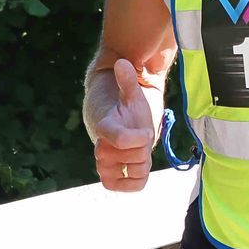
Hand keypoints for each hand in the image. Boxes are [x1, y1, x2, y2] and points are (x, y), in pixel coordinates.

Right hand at [94, 59, 156, 190]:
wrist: (116, 120)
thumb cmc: (125, 106)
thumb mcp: (132, 94)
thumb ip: (127, 81)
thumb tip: (123, 62)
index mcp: (106, 126)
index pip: (116, 138)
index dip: (136, 138)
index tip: (146, 132)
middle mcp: (102, 147)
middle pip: (124, 158)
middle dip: (140, 151)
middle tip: (143, 140)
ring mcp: (105, 162)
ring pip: (121, 175)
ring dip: (138, 167)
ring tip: (141, 154)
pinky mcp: (111, 175)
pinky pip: (116, 186)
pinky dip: (130, 183)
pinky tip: (138, 170)